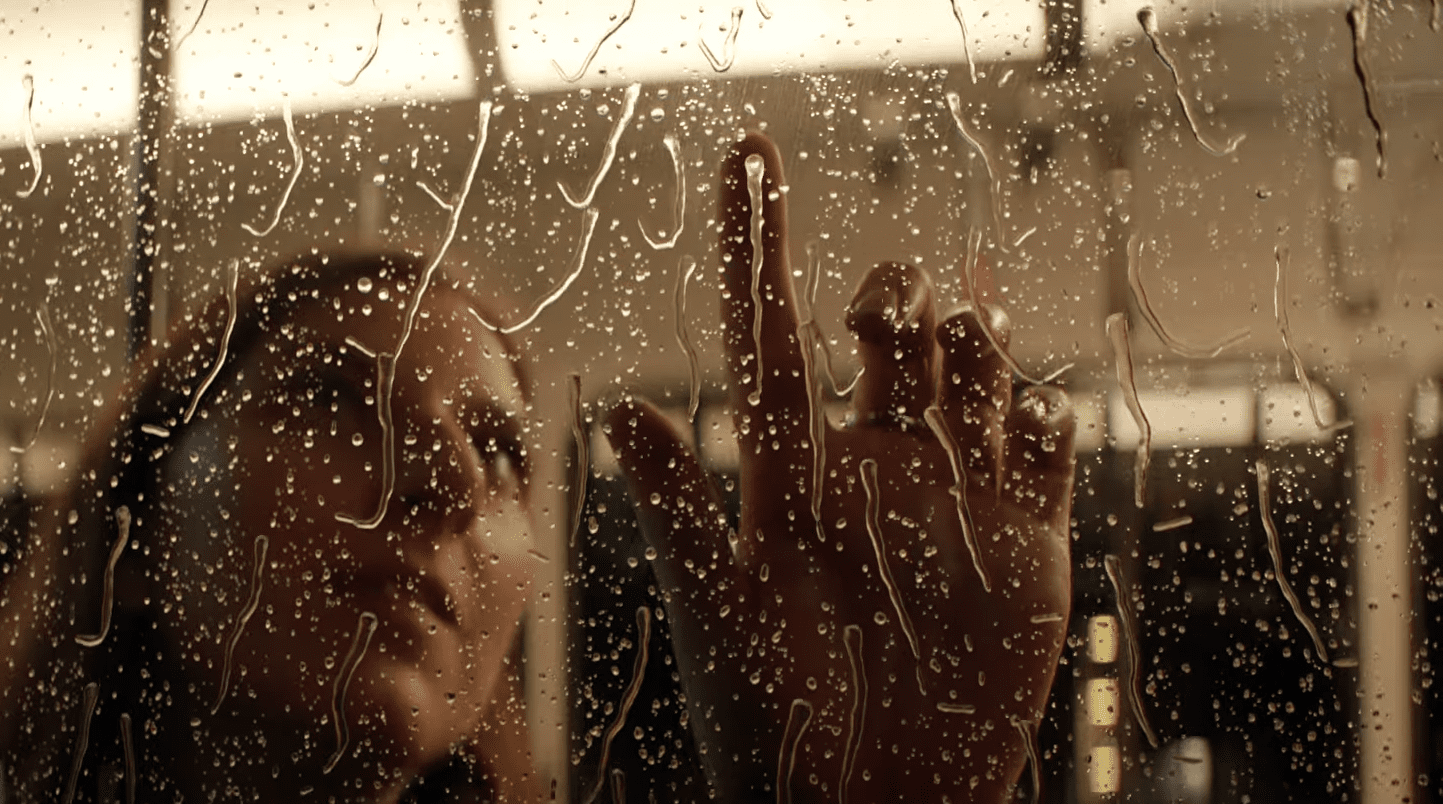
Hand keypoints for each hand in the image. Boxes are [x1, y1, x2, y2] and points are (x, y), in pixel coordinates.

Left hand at [607, 133, 1074, 802]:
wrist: (876, 802)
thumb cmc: (778, 724)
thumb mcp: (723, 613)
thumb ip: (679, 511)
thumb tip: (619, 412)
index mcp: (788, 469)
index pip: (771, 331)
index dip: (759, 241)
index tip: (750, 150)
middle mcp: (867, 465)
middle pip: (885, 327)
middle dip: (887, 287)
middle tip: (882, 315)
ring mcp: (948, 493)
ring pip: (970, 361)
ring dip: (968, 330)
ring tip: (956, 353)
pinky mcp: (1021, 535)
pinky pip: (1046, 438)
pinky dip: (1043, 411)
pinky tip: (1021, 429)